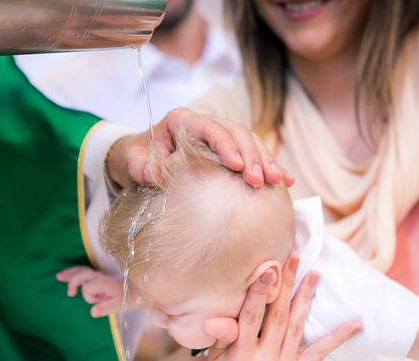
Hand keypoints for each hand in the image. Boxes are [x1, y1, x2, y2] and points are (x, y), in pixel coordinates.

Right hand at [56, 266, 131, 316]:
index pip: (88, 289)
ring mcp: (97, 275)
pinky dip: (73, 271)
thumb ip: (105, 308)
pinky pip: (82, 270)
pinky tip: (64, 275)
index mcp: (103, 283)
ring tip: (58, 276)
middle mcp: (99, 277)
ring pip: (81, 270)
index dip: (89, 297)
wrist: (136, 290)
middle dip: (74, 282)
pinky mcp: (96, 276)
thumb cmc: (127, 299)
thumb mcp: (118, 306)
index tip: (96, 303)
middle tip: (70, 293)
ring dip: (70, 273)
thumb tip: (92, 312)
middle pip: (82, 274)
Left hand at [106, 107, 294, 188]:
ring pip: (249, 141)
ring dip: (265, 160)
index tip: (237, 166)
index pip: (210, 128)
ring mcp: (219, 135)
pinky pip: (253, 154)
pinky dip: (269, 166)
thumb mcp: (133, 163)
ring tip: (276, 181)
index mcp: (182, 121)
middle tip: (260, 181)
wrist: (140, 159)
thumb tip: (156, 174)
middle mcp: (204, 123)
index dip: (226, 145)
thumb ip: (142, 168)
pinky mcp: (229, 149)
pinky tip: (285, 182)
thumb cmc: (137, 159)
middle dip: (252, 155)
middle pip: (236, 132)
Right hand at [203, 254, 362, 360]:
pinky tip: (354, 324)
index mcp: (238, 359)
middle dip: (286, 287)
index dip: (260, 295)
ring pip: (296, 329)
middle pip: (278, 319)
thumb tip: (214, 322)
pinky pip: (318, 353)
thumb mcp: (214, 350)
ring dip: (306, 299)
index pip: (251, 320)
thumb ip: (222, 334)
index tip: (268, 270)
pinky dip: (337, 338)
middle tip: (294, 260)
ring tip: (313, 275)